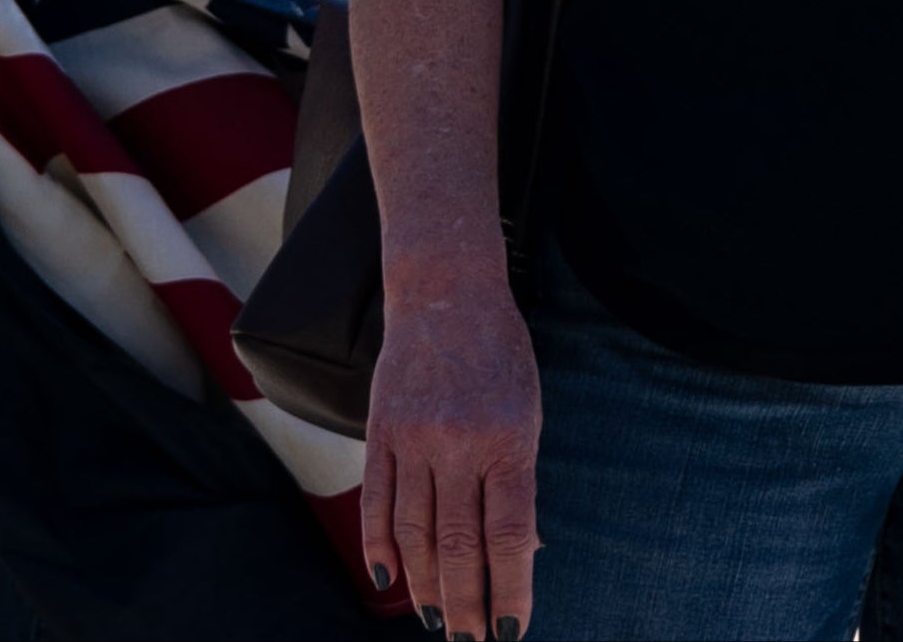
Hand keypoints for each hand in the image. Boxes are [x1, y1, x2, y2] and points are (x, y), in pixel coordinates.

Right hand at [362, 273, 542, 637]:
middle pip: (459, 544)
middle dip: (466, 604)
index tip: (511, 630)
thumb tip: (522, 553)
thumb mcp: (526, 414)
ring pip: (414, 533)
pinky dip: (380, 549)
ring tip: (436, 621)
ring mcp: (413, 439)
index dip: (510, 588)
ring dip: (425, 586)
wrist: (446, 294)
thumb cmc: (500, 358)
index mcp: (508, 439)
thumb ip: (517, 481)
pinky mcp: (379, 433)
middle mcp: (458, 443)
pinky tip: (390, 582)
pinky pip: (375, 503)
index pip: (510, 533)